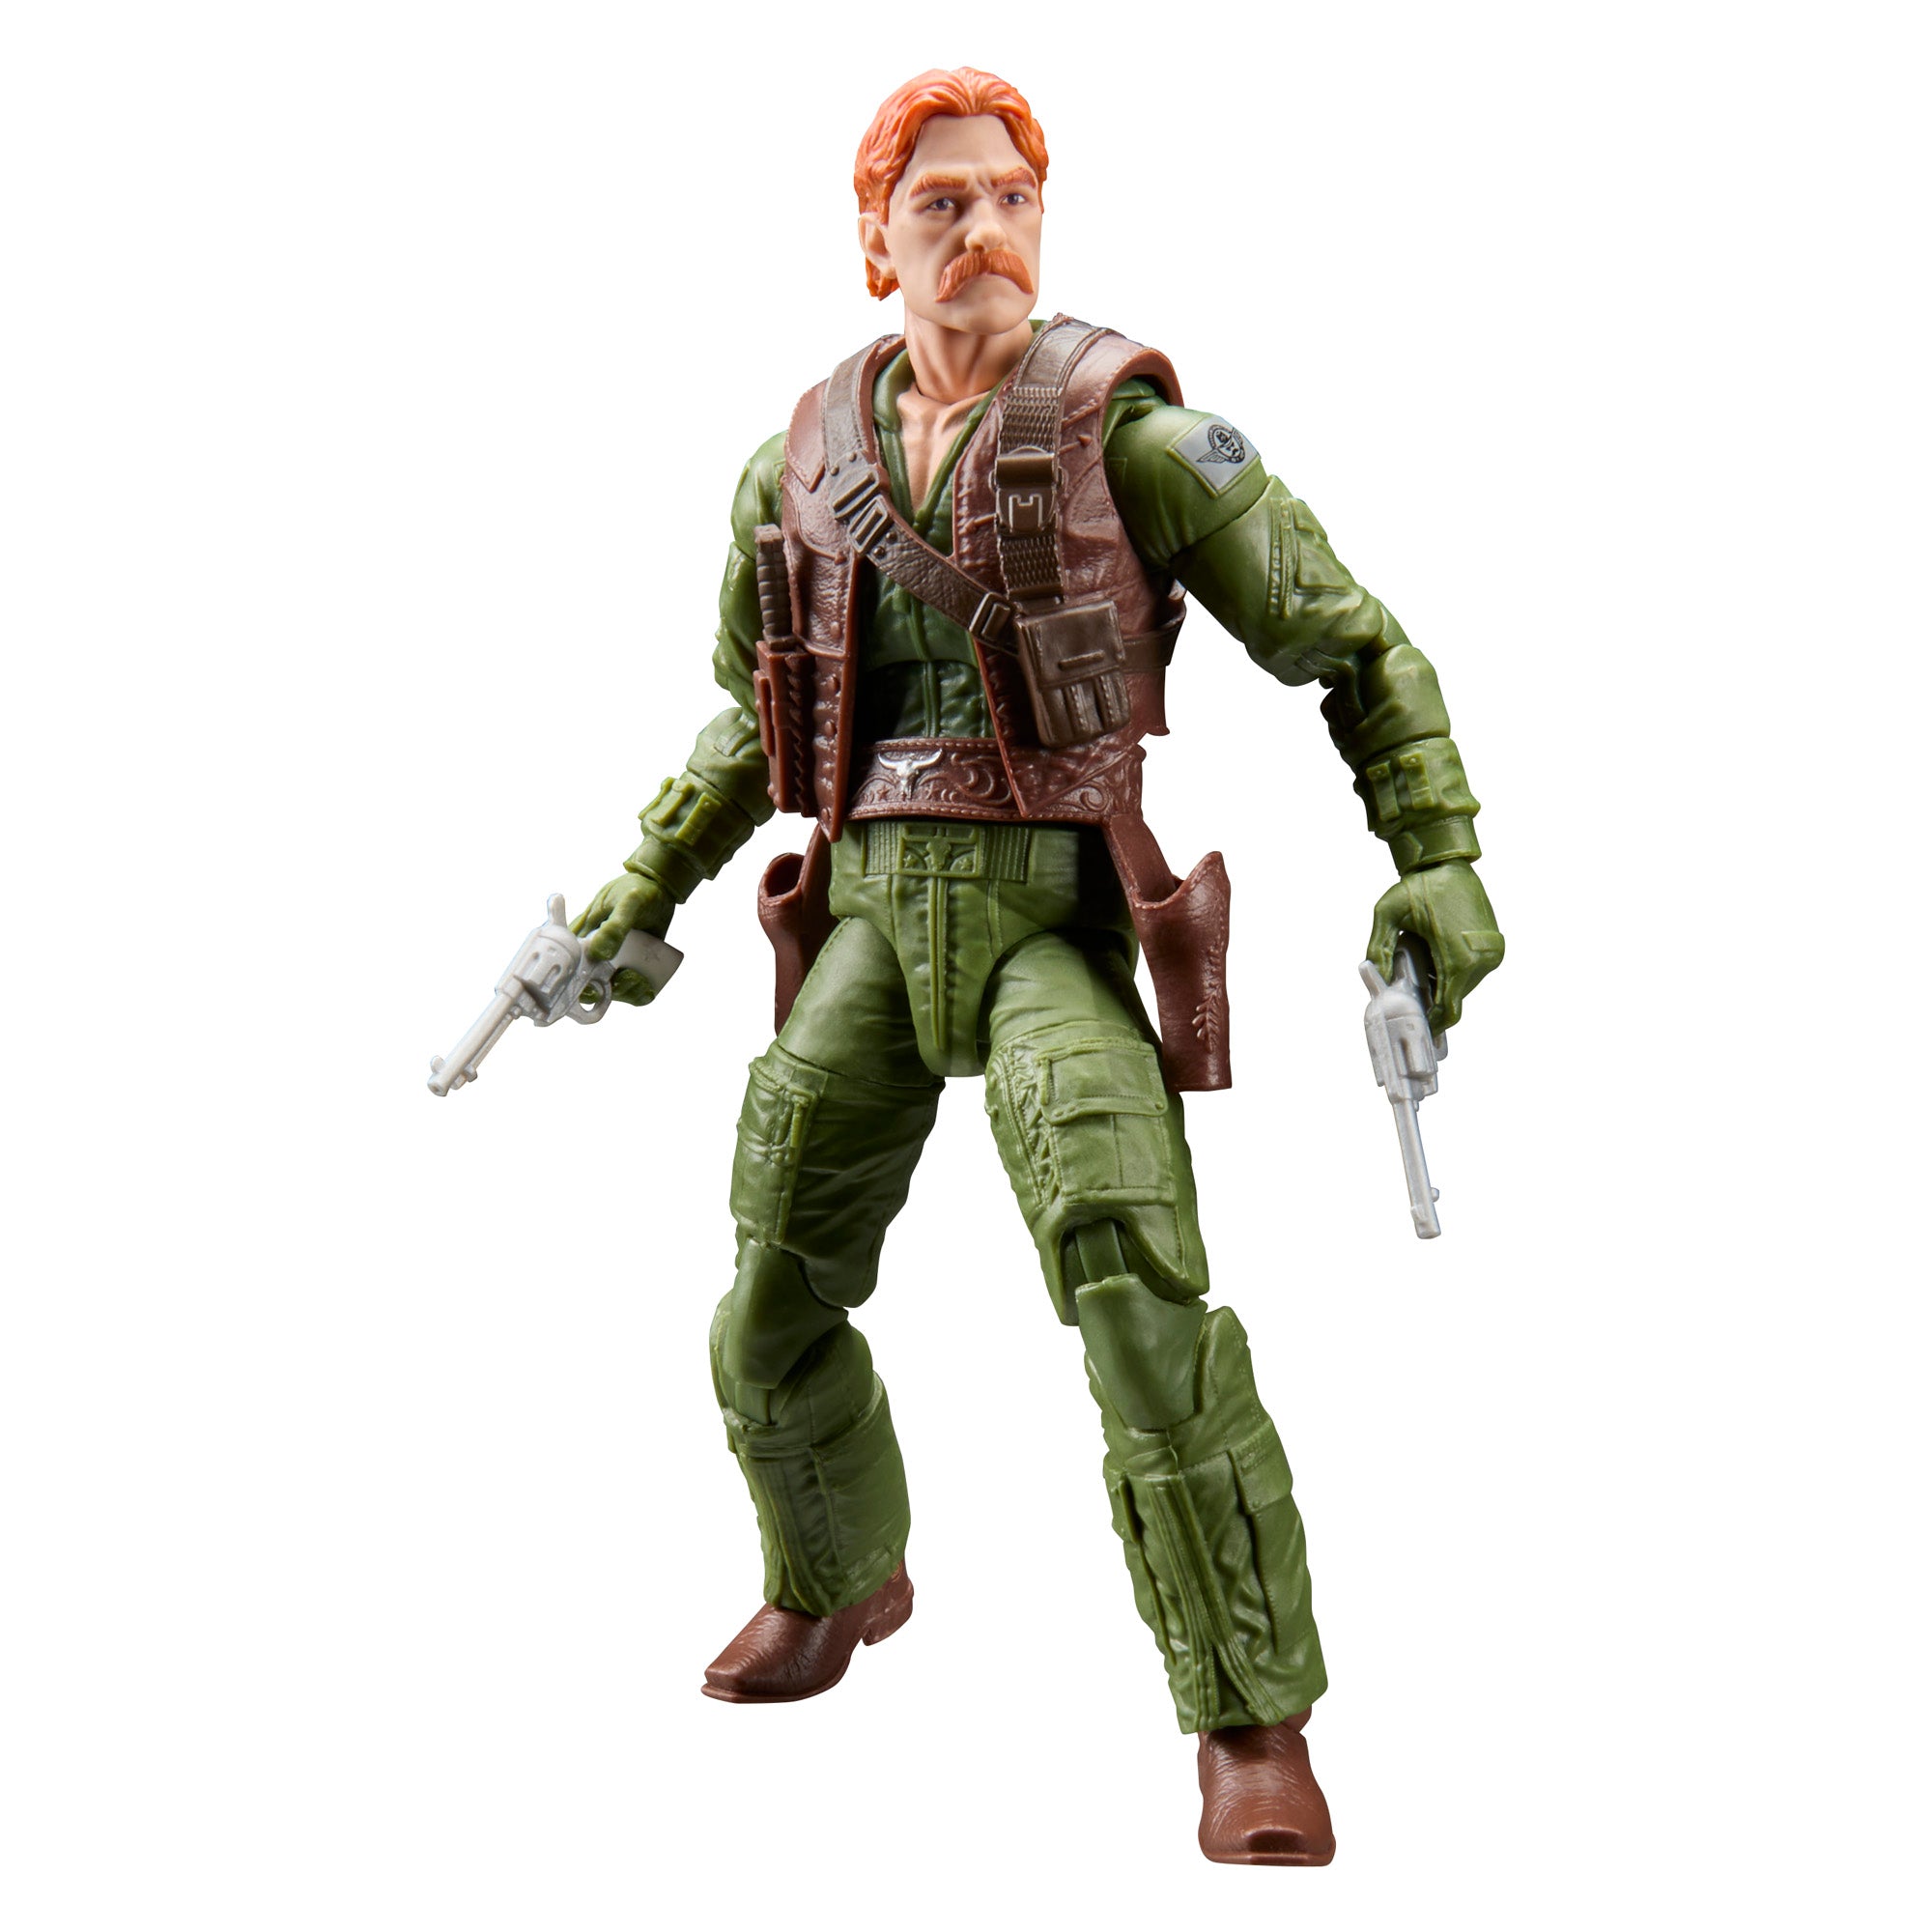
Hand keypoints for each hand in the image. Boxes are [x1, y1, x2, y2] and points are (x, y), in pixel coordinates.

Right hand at [572, 872, 674, 1006]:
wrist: (663, 887)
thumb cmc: (639, 890)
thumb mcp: (628, 903)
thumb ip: (615, 926)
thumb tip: (597, 953)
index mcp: (584, 936)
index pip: (569, 965)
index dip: (575, 984)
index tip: (594, 989)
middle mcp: (596, 950)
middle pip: (591, 983)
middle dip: (606, 992)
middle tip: (628, 980)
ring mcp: (614, 958)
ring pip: (611, 987)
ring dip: (625, 993)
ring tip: (641, 983)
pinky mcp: (632, 963)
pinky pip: (630, 985)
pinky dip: (638, 993)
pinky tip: (648, 989)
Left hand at [1367, 859, 1503, 1031]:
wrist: (1448, 861)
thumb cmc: (1419, 885)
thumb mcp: (1388, 913)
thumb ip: (1379, 948)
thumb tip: (1375, 979)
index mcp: (1459, 958)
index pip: (1449, 1009)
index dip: (1433, 1024)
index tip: (1417, 1029)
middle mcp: (1483, 960)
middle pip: (1455, 999)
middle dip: (1432, 1000)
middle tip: (1409, 994)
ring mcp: (1492, 953)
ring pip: (1464, 986)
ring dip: (1443, 984)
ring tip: (1420, 968)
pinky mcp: (1495, 945)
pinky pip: (1472, 971)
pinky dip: (1454, 972)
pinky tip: (1435, 957)